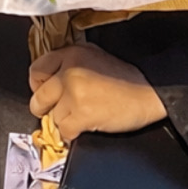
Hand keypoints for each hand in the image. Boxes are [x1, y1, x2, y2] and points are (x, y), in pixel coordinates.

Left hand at [29, 44, 165, 140]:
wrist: (151, 93)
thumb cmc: (127, 78)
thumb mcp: (96, 56)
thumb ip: (71, 62)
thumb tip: (51, 79)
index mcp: (72, 54)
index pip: (36, 70)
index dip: (40, 85)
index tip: (47, 92)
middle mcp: (69, 71)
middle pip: (39, 98)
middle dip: (46, 108)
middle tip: (60, 111)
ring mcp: (74, 93)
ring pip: (53, 117)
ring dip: (66, 121)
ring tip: (84, 116)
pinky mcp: (82, 114)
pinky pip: (64, 131)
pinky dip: (73, 134)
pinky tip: (87, 127)